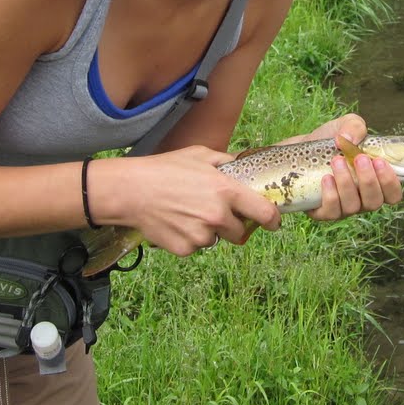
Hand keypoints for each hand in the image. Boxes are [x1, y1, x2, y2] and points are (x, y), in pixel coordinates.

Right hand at [96, 146, 280, 258]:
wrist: (130, 191)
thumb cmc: (164, 169)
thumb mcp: (200, 155)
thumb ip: (227, 161)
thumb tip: (243, 163)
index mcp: (226, 191)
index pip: (264, 213)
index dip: (273, 220)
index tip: (273, 222)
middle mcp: (217, 216)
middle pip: (240, 233)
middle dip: (233, 226)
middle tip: (217, 213)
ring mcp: (201, 236)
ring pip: (215, 240)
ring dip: (209, 231)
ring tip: (188, 212)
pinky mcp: (185, 249)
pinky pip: (195, 247)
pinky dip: (190, 238)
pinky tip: (176, 222)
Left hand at [304, 113, 403, 221]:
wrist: (302, 148)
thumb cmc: (331, 140)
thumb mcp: (346, 125)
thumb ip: (355, 126)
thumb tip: (350, 139)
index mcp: (375, 182)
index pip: (393, 194)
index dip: (390, 182)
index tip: (380, 161)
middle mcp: (362, 199)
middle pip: (374, 202)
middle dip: (369, 181)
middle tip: (359, 158)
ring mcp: (344, 207)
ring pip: (353, 206)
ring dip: (347, 183)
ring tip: (337, 161)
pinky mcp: (323, 212)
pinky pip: (332, 211)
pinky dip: (331, 195)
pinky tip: (326, 178)